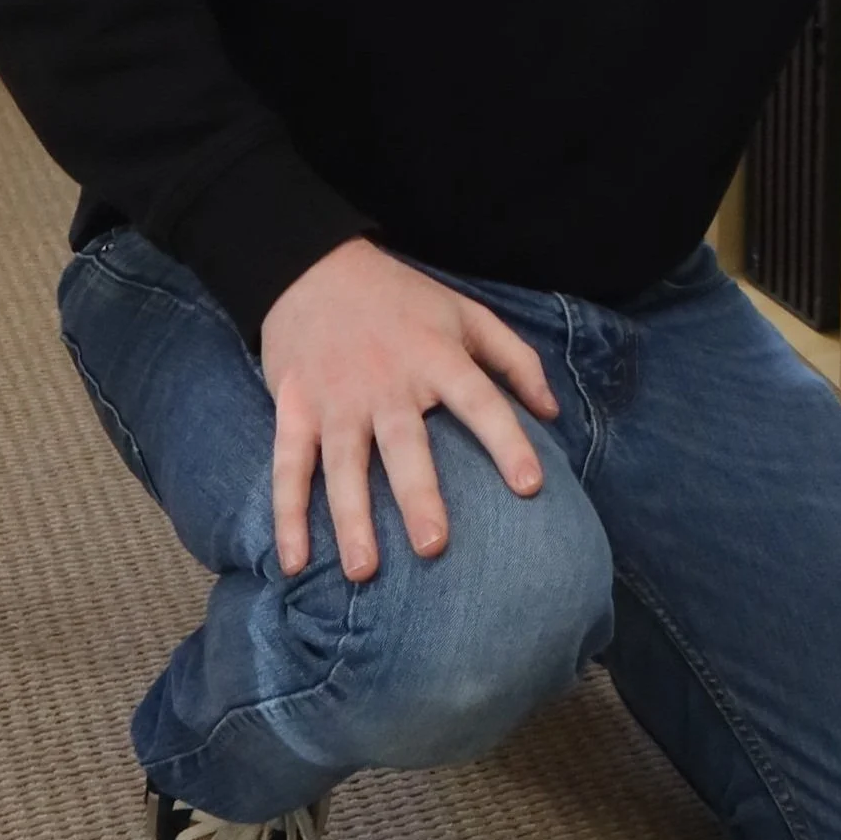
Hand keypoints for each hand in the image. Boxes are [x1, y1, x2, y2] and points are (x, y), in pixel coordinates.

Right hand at [259, 238, 559, 583]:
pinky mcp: (294, 410)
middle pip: (404, 444)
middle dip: (418, 495)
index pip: (479, 401)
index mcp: (436, 358)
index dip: (506, 442)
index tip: (530, 487)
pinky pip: (289, 468)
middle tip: (433, 546)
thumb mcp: (467, 314)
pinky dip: (288, 516)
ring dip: (351, 519)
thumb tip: (552, 414)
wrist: (311, 268)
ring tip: (364, 570)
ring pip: (342, 466)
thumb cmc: (402, 299)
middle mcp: (386, 383)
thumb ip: (515, 360)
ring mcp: (335, 400)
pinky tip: (296, 562)